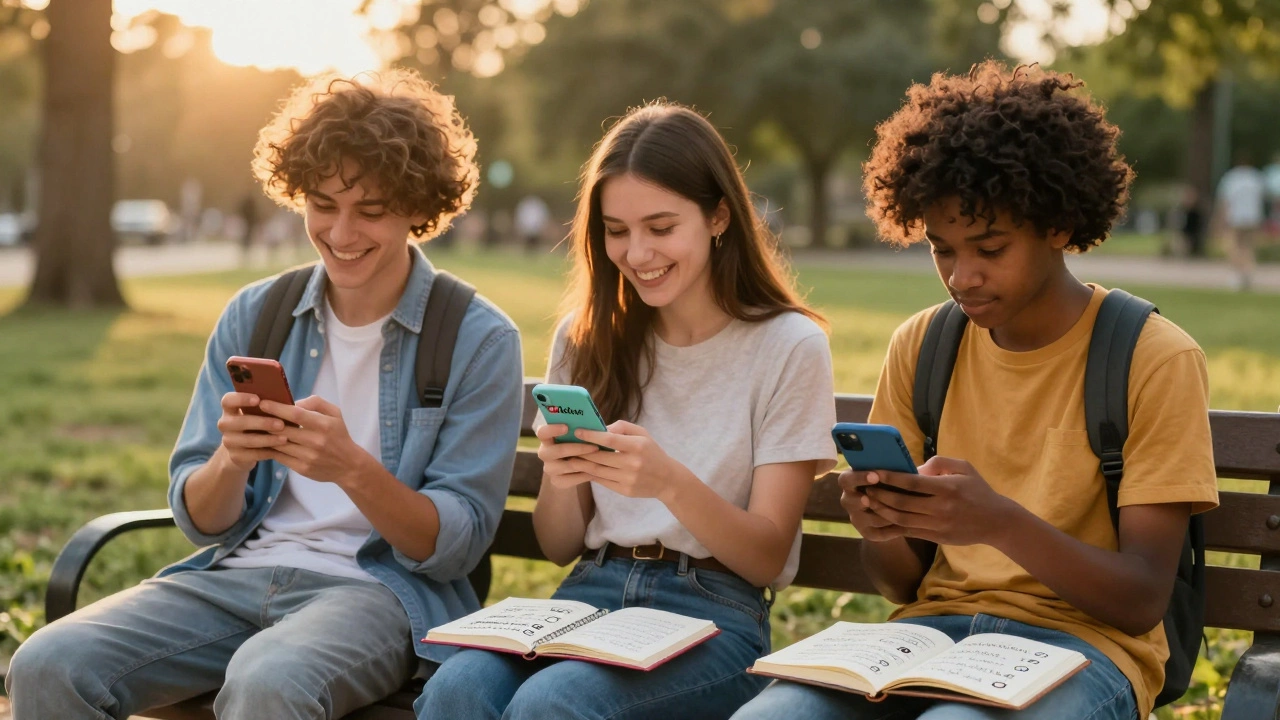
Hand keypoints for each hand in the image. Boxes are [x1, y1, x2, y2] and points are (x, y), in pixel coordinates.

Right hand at [216, 392, 288, 472]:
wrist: (246, 449)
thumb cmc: (260, 423)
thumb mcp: (262, 412)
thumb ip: (272, 405)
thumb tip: (298, 401)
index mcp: (230, 409)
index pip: (228, 400)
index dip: (241, 399)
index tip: (258, 400)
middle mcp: (225, 424)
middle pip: (238, 422)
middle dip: (261, 423)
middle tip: (281, 424)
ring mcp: (229, 441)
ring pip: (247, 440)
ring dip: (267, 439)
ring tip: (285, 438)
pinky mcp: (236, 456)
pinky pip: (252, 454)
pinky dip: (267, 452)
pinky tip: (280, 449)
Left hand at [259, 397, 376, 486]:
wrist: (348, 465)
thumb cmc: (339, 435)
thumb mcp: (335, 414)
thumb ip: (316, 403)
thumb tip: (294, 402)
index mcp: (324, 425)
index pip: (296, 414)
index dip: (277, 408)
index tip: (262, 403)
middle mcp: (316, 441)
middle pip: (284, 429)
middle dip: (265, 421)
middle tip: (252, 414)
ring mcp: (308, 457)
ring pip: (279, 444)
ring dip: (265, 436)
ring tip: (254, 428)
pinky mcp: (302, 468)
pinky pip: (280, 457)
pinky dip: (270, 449)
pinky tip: (263, 442)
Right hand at [536, 423, 605, 488]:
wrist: (595, 462)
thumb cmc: (590, 440)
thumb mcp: (591, 431)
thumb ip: (593, 426)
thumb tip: (606, 429)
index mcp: (549, 436)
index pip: (542, 432)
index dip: (551, 430)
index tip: (567, 427)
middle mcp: (545, 452)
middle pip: (550, 452)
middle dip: (574, 448)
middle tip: (594, 447)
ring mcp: (549, 468)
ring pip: (563, 466)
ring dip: (583, 462)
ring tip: (599, 459)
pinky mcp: (557, 481)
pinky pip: (567, 480)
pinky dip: (582, 475)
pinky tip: (595, 471)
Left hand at [572, 421, 689, 501]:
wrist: (668, 479)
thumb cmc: (652, 452)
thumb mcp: (643, 434)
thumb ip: (622, 427)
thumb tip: (601, 428)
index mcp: (638, 446)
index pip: (610, 440)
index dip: (592, 435)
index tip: (578, 431)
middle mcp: (633, 463)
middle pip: (600, 457)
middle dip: (581, 452)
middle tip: (568, 446)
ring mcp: (628, 479)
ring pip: (598, 471)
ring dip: (582, 464)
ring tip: (570, 458)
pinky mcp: (625, 491)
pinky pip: (602, 481)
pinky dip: (591, 474)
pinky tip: (583, 469)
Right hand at [838, 469, 908, 541]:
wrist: (896, 509)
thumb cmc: (894, 484)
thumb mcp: (892, 475)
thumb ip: (897, 470)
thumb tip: (920, 466)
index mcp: (851, 482)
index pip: (846, 479)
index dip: (858, 477)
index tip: (875, 476)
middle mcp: (849, 500)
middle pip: (849, 501)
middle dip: (861, 500)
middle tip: (871, 498)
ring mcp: (856, 518)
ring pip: (870, 518)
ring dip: (887, 514)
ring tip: (905, 512)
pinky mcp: (867, 533)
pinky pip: (880, 533)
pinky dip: (894, 529)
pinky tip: (908, 524)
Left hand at [858, 456, 1019, 545]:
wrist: (996, 521)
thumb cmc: (978, 490)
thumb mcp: (964, 468)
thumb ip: (938, 463)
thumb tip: (913, 468)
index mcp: (947, 488)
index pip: (911, 483)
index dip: (889, 478)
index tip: (874, 472)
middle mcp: (940, 508)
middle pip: (901, 503)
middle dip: (879, 495)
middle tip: (864, 488)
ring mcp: (937, 525)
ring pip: (901, 519)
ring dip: (881, 510)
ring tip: (868, 502)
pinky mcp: (936, 537)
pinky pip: (908, 532)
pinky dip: (891, 525)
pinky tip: (880, 518)